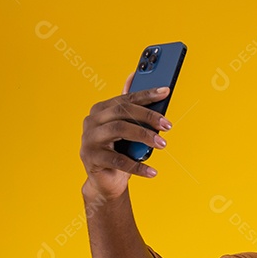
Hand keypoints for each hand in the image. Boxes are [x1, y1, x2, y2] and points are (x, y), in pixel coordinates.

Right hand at [79, 70, 173, 199]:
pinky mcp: (91, 158)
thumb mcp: (127, 130)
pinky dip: (138, 166)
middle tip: (167, 125)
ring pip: (119, 130)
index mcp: (101, 110)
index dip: (146, 94)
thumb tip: (135, 76)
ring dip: (144, 136)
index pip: (126, 98)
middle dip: (148, 116)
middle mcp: (92, 121)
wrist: (106, 181)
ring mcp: (89, 139)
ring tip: (162, 144)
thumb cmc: (119, 152)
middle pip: (122, 111)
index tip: (166, 92)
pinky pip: (118, 160)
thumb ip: (131, 108)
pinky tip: (152, 171)